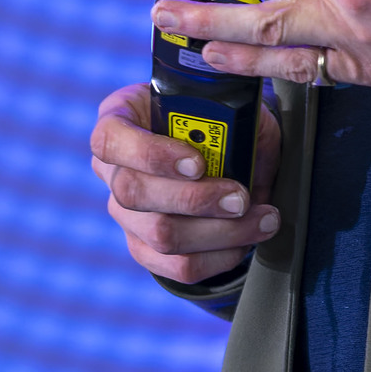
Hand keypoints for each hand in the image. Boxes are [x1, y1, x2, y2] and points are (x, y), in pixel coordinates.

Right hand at [91, 83, 282, 286]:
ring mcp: (125, 214)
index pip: (109, 140)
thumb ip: (229, 117)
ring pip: (161, 236)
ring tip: (261, 219)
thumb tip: (241, 142)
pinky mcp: (146, 249)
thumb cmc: (227, 122)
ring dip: (220, 232)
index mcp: (122, 118)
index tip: (197, 164)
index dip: (149, 155)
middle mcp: (113, 169)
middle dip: (195, 200)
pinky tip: (247, 239)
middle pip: (133, 194)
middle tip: (241, 197)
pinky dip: (220, 257)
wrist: (235, 151)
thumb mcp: (230, 105)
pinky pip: (178, 266)